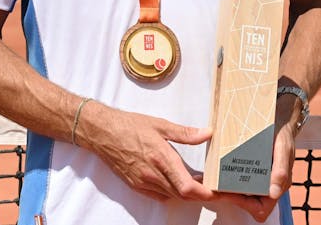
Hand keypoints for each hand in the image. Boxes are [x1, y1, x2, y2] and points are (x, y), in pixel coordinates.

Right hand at [79, 102, 215, 203]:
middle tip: (213, 186)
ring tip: (198, 181)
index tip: (217, 191)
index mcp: (162, 159)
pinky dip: (171, 192)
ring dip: (186, 192)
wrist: (102, 132)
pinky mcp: (136, 185)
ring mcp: (144, 182)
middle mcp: (153, 175)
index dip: (205, 193)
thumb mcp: (160, 125)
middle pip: (183, 195)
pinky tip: (176, 181)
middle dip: (200, 194)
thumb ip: (185, 133)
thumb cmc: (129, 126)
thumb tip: (207, 133)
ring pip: (172, 195)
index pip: (188, 187)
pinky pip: (159, 195)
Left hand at [212, 120, 296, 221]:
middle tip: (217, 187)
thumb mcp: (283, 148)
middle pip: (248, 204)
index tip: (230, 192)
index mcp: (278, 185)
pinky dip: (229, 179)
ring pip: (242, 194)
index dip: (245, 205)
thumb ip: (281, 171)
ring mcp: (260, 178)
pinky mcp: (252, 170)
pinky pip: (240, 180)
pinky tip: (218, 172)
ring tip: (214, 181)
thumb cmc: (283, 134)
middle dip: (232, 198)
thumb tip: (274, 193)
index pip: (260, 209)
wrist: (280, 119)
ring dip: (229, 190)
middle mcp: (268, 185)